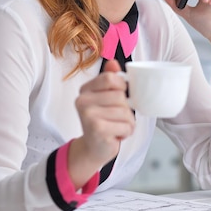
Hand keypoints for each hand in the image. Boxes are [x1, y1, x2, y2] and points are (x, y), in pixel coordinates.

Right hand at [70, 59, 135, 184]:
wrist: (94, 148)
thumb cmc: (103, 121)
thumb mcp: (106, 98)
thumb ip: (110, 80)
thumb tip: (113, 62)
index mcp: (85, 90)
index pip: (111, 78)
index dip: (122, 87)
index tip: (118, 98)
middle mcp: (83, 101)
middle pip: (121, 96)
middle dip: (126, 110)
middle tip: (115, 118)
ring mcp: (88, 116)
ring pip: (126, 112)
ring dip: (127, 122)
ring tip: (115, 127)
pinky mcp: (98, 130)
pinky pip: (127, 126)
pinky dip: (126, 132)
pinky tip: (115, 135)